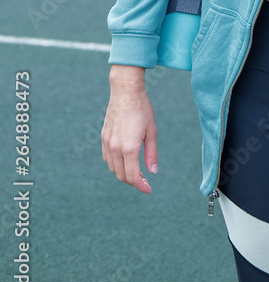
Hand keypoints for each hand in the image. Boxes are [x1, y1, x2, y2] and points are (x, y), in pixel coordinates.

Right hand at [101, 66, 157, 193]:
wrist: (125, 92)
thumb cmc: (142, 109)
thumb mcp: (151, 131)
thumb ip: (151, 153)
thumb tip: (153, 172)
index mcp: (129, 148)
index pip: (132, 176)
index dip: (141, 186)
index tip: (149, 189)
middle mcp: (116, 148)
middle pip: (122, 176)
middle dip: (133, 182)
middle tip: (145, 181)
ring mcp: (108, 143)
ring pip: (113, 169)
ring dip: (124, 174)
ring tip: (136, 171)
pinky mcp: (104, 138)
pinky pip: (107, 159)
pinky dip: (115, 165)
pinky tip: (125, 161)